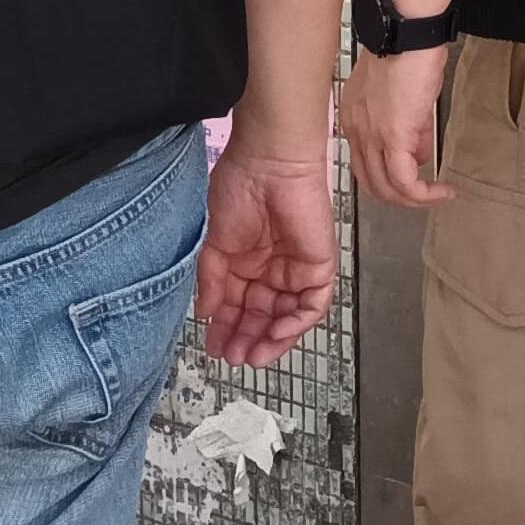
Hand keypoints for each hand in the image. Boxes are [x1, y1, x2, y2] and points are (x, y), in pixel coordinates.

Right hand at [196, 146, 337, 367]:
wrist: (269, 165)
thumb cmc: (238, 190)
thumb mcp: (215, 242)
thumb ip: (212, 281)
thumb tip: (205, 313)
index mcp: (245, 263)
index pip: (237, 306)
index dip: (226, 328)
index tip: (213, 348)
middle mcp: (271, 271)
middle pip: (261, 316)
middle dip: (247, 339)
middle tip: (233, 358)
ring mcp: (296, 270)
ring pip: (287, 317)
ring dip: (271, 339)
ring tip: (252, 355)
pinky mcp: (319, 267)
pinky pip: (312, 305)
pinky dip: (296, 323)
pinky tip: (276, 333)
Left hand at [342, 45, 453, 208]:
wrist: (406, 34)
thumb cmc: (407, 54)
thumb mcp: (404, 97)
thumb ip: (408, 127)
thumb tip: (419, 153)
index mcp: (354, 118)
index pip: (363, 163)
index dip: (388, 176)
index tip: (412, 178)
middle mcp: (356, 130)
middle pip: (370, 182)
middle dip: (400, 197)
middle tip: (424, 196)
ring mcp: (371, 135)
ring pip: (386, 188)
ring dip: (414, 200)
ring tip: (437, 196)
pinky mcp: (393, 137)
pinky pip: (404, 182)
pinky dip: (424, 194)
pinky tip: (441, 192)